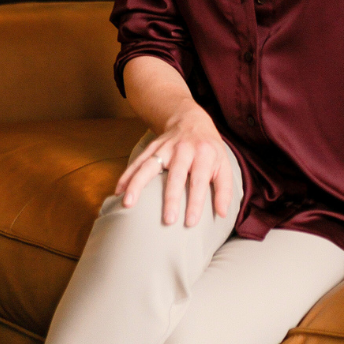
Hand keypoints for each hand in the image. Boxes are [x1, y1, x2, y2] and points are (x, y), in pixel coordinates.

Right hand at [115, 105, 232, 226]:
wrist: (191, 121)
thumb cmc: (209, 149)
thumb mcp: (224, 164)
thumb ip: (224, 189)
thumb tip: (222, 214)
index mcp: (204, 154)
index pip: (200, 180)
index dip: (196, 202)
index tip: (191, 222)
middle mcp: (184, 150)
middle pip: (176, 175)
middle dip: (171, 197)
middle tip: (168, 220)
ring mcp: (165, 147)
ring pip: (149, 166)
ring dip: (138, 184)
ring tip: (128, 204)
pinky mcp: (152, 148)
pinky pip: (138, 162)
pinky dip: (127, 176)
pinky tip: (118, 192)